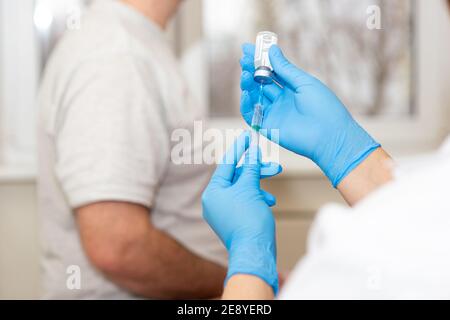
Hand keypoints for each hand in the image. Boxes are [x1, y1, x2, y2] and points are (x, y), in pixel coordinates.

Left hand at [202, 132, 278, 293]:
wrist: (254, 251)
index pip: (226, 163)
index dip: (240, 149)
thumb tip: (252, 151)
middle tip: (273, 167)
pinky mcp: (235, 219)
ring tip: (272, 195)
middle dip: (256, 171)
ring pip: (244, 189)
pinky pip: (246, 201)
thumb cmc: (249, 221)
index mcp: (213, 192)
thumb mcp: (250, 188)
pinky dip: (258, 199)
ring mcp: (224, 212)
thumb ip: (250, 167)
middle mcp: (215, 201)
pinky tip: (268, 203)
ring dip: (260, 186)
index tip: (248, 136)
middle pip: (237, 177)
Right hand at [240, 44, 380, 186]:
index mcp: (292, 89)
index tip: (249, 48)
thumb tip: (272, 49)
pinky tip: (247, 93)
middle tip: (244, 58)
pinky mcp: (268, 128)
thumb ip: (285, 68)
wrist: (329, 136)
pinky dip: (246, 104)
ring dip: (247, 85)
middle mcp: (281, 101)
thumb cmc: (324, 107)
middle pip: (260, 83)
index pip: (271, 72)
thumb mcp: (304, 82)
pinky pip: (251, 115)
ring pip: (254, 97)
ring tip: (245, 73)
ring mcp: (274, 114)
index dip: (260, 60)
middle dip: (251, 69)